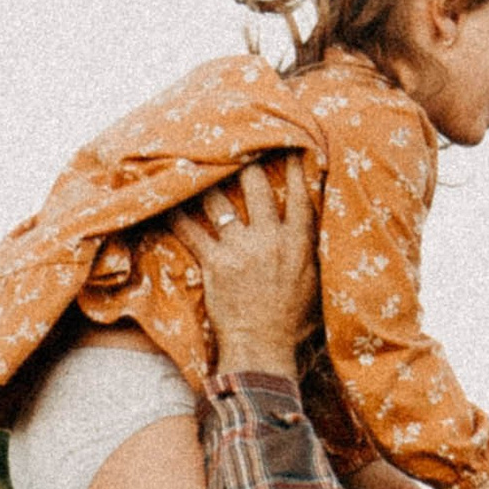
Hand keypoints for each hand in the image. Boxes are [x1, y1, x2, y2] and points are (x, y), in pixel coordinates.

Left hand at [180, 152, 320, 378]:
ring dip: (207, 182)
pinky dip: (177, 215)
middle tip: (235, 142)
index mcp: (298, 242)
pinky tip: (165, 199)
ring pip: (219, 203)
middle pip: (255, 187)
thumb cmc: (292, 322)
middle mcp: (269, 238)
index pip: (299, 195)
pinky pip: (191, 231)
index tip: (290, 145)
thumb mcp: (316, 285)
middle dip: (245, 161)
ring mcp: (239, 249)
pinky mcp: (214, 262)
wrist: (262, 346)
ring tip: (195, 161)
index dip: (295, 168)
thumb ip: (315, 255)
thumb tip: (322, 233)